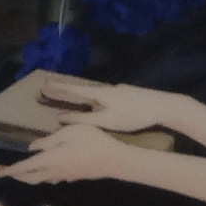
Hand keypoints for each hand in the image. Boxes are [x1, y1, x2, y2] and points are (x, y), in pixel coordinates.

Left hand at [0, 120, 133, 185]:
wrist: (114, 161)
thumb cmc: (93, 141)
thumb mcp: (70, 132)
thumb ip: (49, 140)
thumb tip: (32, 148)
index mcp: (50, 159)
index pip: (25, 167)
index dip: (10, 170)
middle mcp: (54, 171)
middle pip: (29, 177)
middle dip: (14, 174)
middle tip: (2, 170)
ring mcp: (63, 176)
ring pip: (39, 179)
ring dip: (27, 176)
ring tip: (18, 170)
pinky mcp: (72, 176)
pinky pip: (50, 178)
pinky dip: (40, 175)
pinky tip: (42, 170)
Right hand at [33, 77, 166, 134]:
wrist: (162, 105)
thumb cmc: (134, 116)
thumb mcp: (107, 121)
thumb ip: (84, 119)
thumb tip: (61, 117)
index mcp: (101, 94)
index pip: (74, 90)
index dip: (59, 88)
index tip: (44, 85)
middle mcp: (107, 89)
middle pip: (81, 89)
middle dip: (64, 89)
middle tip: (47, 87)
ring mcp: (117, 91)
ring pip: (92, 93)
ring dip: (78, 94)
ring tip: (65, 96)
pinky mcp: (124, 95)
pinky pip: (102, 96)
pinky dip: (91, 98)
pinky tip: (92, 104)